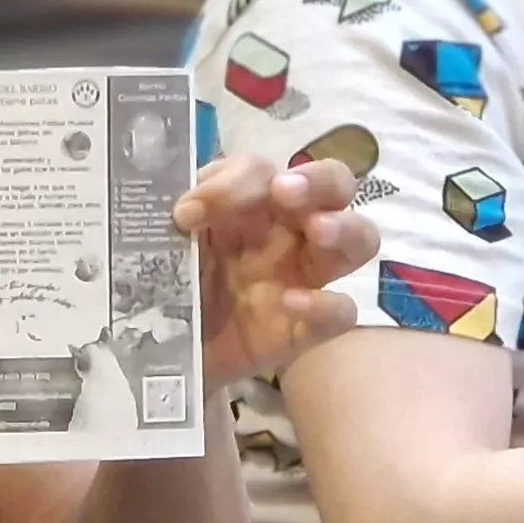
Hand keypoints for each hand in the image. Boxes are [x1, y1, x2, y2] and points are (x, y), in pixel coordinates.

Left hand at [181, 155, 373, 382]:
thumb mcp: (163, 244)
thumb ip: (176, 219)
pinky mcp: (307, 328)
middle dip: (317, 180)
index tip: (187, 213)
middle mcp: (288, 230)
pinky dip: (325, 304)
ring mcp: (304, 277)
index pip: (261, 169)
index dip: (232, 181)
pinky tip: (291, 303)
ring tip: (318, 232)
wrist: (163, 353)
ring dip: (344, 227)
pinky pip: (342, 311)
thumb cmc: (169, 284)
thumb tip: (184, 206)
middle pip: (335, 183)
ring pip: (360, 238)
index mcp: (250, 202)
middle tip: (285, 192)